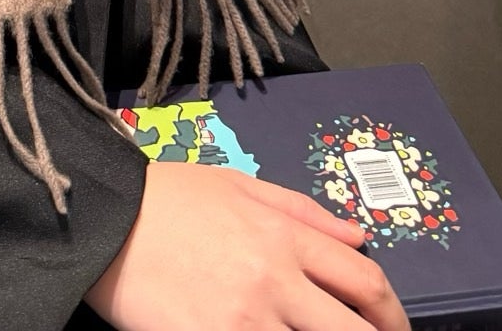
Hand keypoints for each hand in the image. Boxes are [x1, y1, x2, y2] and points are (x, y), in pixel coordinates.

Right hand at [84, 163, 410, 330]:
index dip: (393, 315)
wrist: (104, 217)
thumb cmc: (168, 197)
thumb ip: (304, 211)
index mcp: (283, 235)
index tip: (397, 330)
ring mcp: (244, 319)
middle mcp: (273, 280)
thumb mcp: (239, 185)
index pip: (364, 281)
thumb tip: (359, 235)